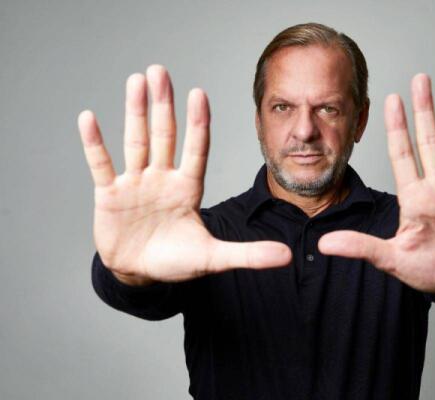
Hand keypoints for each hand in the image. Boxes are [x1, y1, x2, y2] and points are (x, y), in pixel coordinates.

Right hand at [79, 65, 290, 284]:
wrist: (139, 274)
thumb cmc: (176, 261)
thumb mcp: (213, 257)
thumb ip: (248, 254)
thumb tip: (286, 256)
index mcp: (188, 188)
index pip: (196, 149)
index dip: (198, 123)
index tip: (199, 93)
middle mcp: (162, 179)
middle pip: (164, 135)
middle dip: (163, 105)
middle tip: (160, 71)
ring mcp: (135, 184)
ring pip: (135, 142)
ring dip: (135, 112)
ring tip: (135, 81)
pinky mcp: (109, 195)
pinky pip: (101, 164)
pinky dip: (95, 143)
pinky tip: (89, 118)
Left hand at [319, 74, 434, 298]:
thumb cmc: (429, 272)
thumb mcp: (392, 259)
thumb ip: (361, 247)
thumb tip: (324, 244)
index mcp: (414, 197)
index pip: (402, 153)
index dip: (396, 127)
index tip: (390, 99)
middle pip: (428, 140)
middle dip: (423, 110)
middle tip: (419, 79)